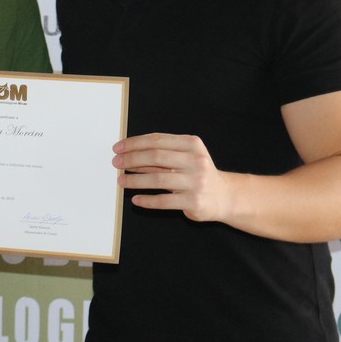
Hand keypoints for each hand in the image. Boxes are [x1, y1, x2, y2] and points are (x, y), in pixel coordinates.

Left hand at [113, 133, 233, 223]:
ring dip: (135, 180)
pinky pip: (164, 201)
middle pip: (156, 157)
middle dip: (132, 159)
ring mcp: (195, 182)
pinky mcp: (193, 201)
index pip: (157, 140)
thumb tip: (130, 154)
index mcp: (192, 144)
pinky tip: (135, 199)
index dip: (134, 143)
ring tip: (121, 181)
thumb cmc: (198, 173)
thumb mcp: (185, 157)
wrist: (224, 196)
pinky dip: (147, 200)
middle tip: (116, 163)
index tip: (118, 148)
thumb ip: (161, 155)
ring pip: (158, 179)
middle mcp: (195, 161)